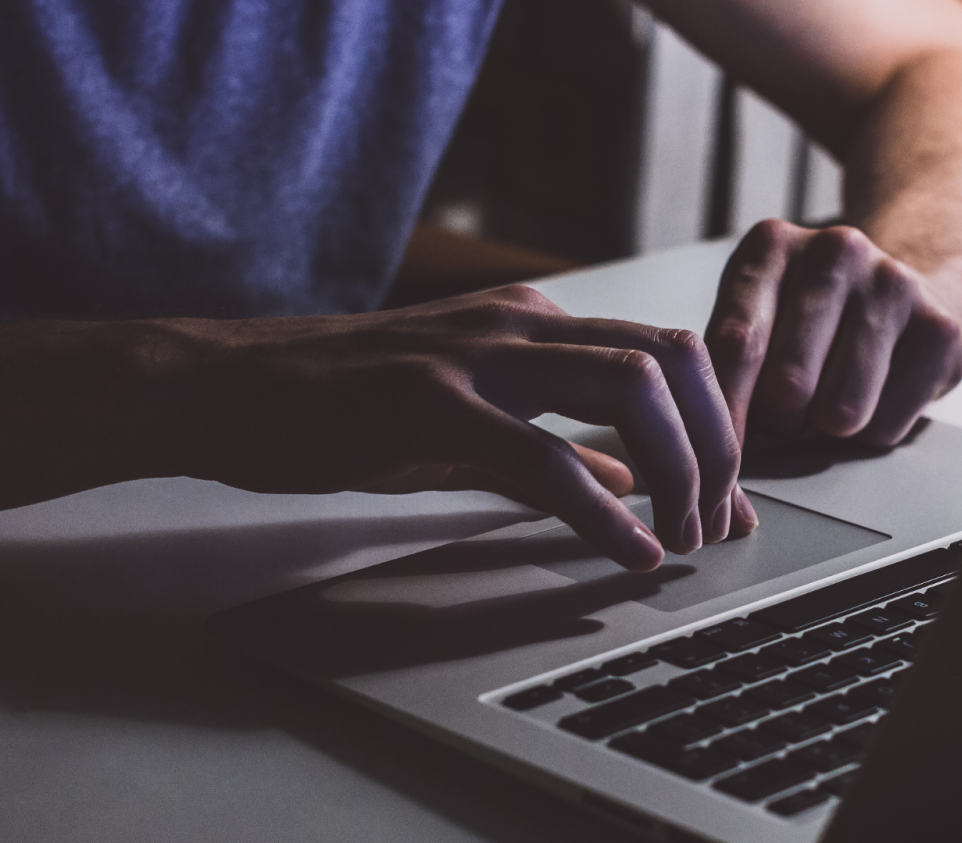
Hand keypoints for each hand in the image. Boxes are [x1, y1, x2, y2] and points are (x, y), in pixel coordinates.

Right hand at [179, 286, 754, 569]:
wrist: (229, 388)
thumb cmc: (347, 405)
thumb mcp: (472, 419)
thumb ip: (558, 441)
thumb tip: (633, 478)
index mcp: (536, 322)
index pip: (667, 353)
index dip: (717, 425)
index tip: (731, 496)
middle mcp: (521, 323)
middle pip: (672, 358)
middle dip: (716, 445)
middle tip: (717, 520)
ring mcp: (477, 356)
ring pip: (630, 388)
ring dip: (677, 468)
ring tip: (681, 535)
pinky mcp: (431, 405)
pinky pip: (544, 456)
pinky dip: (604, 511)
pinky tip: (629, 550)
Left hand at [704, 221, 961, 449]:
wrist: (906, 292)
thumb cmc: (810, 321)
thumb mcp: (757, 318)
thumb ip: (726, 368)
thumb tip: (714, 441)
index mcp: (771, 246)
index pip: (736, 344)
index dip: (725, 412)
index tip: (718, 451)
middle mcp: (834, 251)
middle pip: (787, 387)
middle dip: (779, 424)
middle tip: (786, 415)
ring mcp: (893, 284)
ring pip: (840, 413)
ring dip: (827, 430)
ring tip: (828, 401)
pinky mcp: (940, 328)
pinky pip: (887, 426)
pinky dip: (872, 432)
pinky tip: (874, 396)